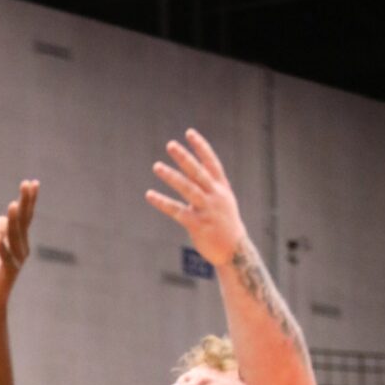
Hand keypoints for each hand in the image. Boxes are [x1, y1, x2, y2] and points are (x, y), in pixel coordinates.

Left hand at [0, 180, 37, 308]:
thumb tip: (2, 218)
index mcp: (18, 243)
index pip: (25, 218)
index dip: (28, 200)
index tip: (31, 182)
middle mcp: (20, 250)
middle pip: (24, 223)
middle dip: (26, 203)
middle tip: (28, 184)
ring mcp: (15, 261)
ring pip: (15, 238)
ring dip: (14, 221)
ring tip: (12, 205)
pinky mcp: (5, 273)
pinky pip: (4, 258)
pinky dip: (1, 247)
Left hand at [145, 129, 247, 266]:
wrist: (234, 251)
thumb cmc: (226, 225)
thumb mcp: (223, 201)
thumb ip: (210, 187)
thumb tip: (193, 172)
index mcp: (222, 188)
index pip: (211, 163)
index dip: (201, 147)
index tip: (189, 132)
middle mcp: (215, 196)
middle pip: (198, 172)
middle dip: (185, 157)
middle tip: (170, 145)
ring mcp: (207, 209)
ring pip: (187, 188)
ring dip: (171, 176)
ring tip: (157, 166)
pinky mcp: (197, 224)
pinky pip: (176, 211)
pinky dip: (162, 202)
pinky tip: (149, 194)